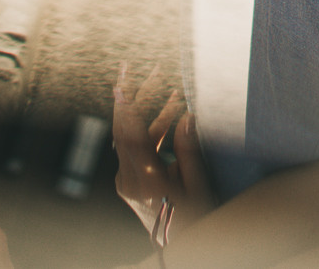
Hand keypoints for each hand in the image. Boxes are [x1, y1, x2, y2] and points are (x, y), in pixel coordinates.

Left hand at [113, 64, 213, 242]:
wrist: (178, 248)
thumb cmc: (195, 216)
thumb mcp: (197, 182)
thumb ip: (188, 148)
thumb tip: (186, 114)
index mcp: (145, 181)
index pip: (130, 136)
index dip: (126, 106)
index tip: (121, 81)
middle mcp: (128, 180)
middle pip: (127, 130)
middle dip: (139, 97)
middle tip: (154, 70)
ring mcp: (125, 181)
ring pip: (131, 137)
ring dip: (150, 112)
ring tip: (173, 88)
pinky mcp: (128, 181)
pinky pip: (136, 148)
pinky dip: (151, 129)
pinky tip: (172, 112)